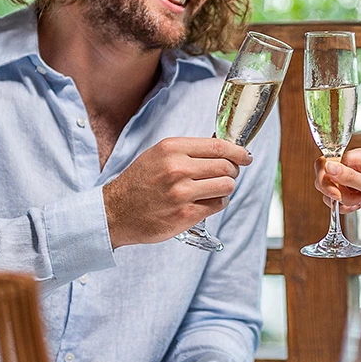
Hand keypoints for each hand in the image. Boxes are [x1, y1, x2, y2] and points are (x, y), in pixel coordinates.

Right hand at [103, 137, 250, 247]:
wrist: (115, 212)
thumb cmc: (140, 182)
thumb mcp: (159, 155)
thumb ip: (190, 150)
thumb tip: (225, 147)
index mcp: (172, 148)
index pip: (219, 146)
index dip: (238, 152)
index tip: (246, 156)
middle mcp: (178, 168)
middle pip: (227, 167)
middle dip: (231, 172)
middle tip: (226, 176)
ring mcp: (182, 192)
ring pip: (226, 186)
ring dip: (225, 189)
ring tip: (213, 190)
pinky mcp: (185, 215)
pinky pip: (218, 205)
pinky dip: (217, 204)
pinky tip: (204, 203)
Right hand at [315, 148, 360, 234]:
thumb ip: (350, 178)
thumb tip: (328, 166)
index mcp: (359, 157)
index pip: (328, 161)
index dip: (328, 178)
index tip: (337, 194)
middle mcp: (353, 166)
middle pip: (324, 173)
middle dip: (331, 190)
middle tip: (344, 200)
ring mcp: (352, 180)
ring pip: (328, 188)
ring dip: (339, 200)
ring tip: (359, 202)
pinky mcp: (352, 193)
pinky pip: (334, 199)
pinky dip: (341, 206)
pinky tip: (356, 208)